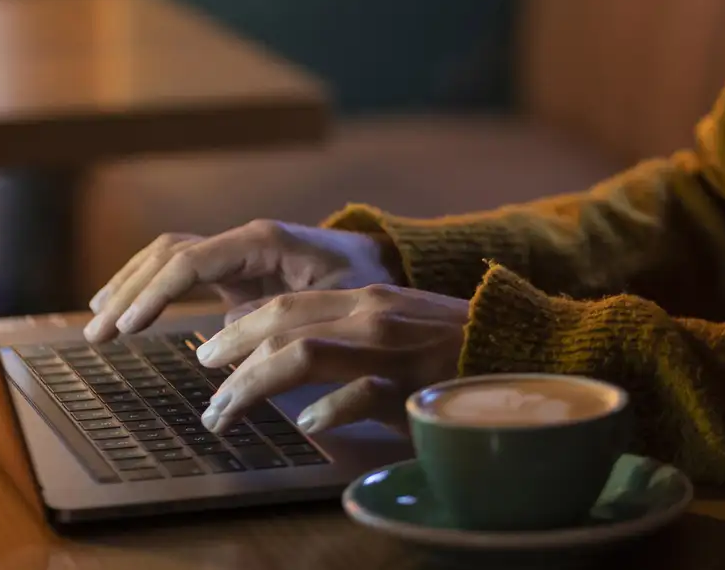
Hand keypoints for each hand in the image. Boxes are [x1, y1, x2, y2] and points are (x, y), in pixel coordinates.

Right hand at [84, 220, 403, 342]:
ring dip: (130, 286)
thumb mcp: (337, 305)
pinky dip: (149, 288)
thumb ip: (284, 321)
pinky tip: (126, 311)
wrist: (387, 269)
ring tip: (97, 321)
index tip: (127, 327)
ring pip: (167, 258)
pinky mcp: (237, 273)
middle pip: (168, 255)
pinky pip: (181, 272)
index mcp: (263, 241)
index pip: (190, 261)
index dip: (153, 294)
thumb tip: (223, 342)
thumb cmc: (369, 287)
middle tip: (97, 333)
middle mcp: (243, 241)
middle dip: (129, 291)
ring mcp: (237, 254)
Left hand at [195, 284, 468, 434]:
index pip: (284, 305)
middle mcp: (371, 315)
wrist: (521, 349)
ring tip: (226, 414)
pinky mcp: (417, 385)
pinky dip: (330, 407)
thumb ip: (343, 333)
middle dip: (229, 356)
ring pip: (304, 354)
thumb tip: (283, 353)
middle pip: (280, 323)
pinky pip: (363, 393)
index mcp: (364, 300)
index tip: (208, 357)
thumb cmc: (451, 348)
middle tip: (203, 393)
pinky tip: (309, 423)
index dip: (237, 330)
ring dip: (253, 385)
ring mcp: (392, 349)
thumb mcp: (395, 327)